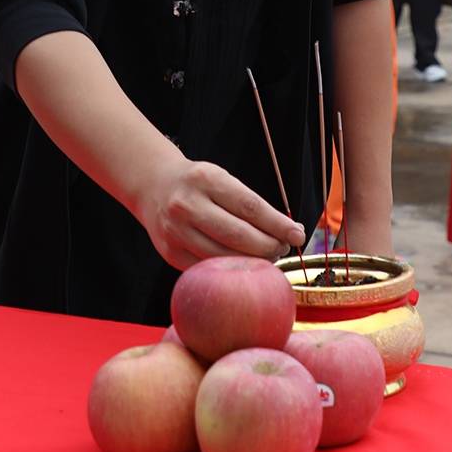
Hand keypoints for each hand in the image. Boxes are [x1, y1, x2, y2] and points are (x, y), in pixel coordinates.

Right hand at [132, 156, 305, 270]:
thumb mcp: (221, 179)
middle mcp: (187, 205)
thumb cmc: (199, 184)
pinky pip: (207, 269)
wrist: (153, 186)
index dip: (278, 224)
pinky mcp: (170, 253)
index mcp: (206, 179)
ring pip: (223, 257)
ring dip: (252, 262)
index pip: (250, 206)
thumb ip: (249, 204)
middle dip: (268, 246)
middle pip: (238, 235)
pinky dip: (229, 271)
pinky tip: (242, 267)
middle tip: (282, 248)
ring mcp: (176, 231)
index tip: (298, 234)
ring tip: (267, 257)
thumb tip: (290, 231)